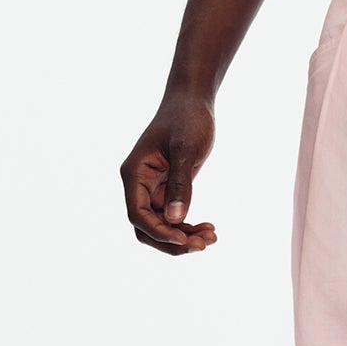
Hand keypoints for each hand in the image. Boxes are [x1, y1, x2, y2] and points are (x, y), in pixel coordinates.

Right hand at [120, 95, 217, 255]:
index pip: (137, 215)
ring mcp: (151, 188)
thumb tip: (175, 219)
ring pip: (161, 225)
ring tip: (212, 237)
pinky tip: (209, 228)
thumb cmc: (187, 118)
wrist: (192, 101)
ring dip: (183, 237)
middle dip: (172, 240)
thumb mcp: (186, 149)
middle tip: (204, 245)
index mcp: (134, 173)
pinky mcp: (166, 189)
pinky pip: (172, 217)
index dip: (159, 232)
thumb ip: (180, 183)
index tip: (185, 239)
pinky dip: (188, 226)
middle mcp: (138, 184)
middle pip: (147, 227)